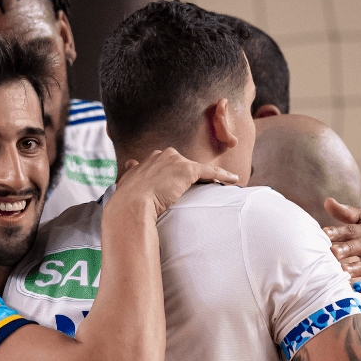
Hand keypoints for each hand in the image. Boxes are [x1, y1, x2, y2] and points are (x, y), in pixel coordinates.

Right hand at [115, 148, 238, 215]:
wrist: (131, 204)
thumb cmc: (127, 200)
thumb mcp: (127, 181)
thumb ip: (131, 172)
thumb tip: (130, 164)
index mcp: (150, 159)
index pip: (168, 163)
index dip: (175, 174)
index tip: (181, 182)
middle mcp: (163, 155)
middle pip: (184, 164)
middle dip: (191, 174)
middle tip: (199, 187)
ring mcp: (175, 162)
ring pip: (198, 168)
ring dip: (210, 175)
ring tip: (221, 182)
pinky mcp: (187, 170)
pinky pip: (209, 171)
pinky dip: (222, 174)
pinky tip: (233, 178)